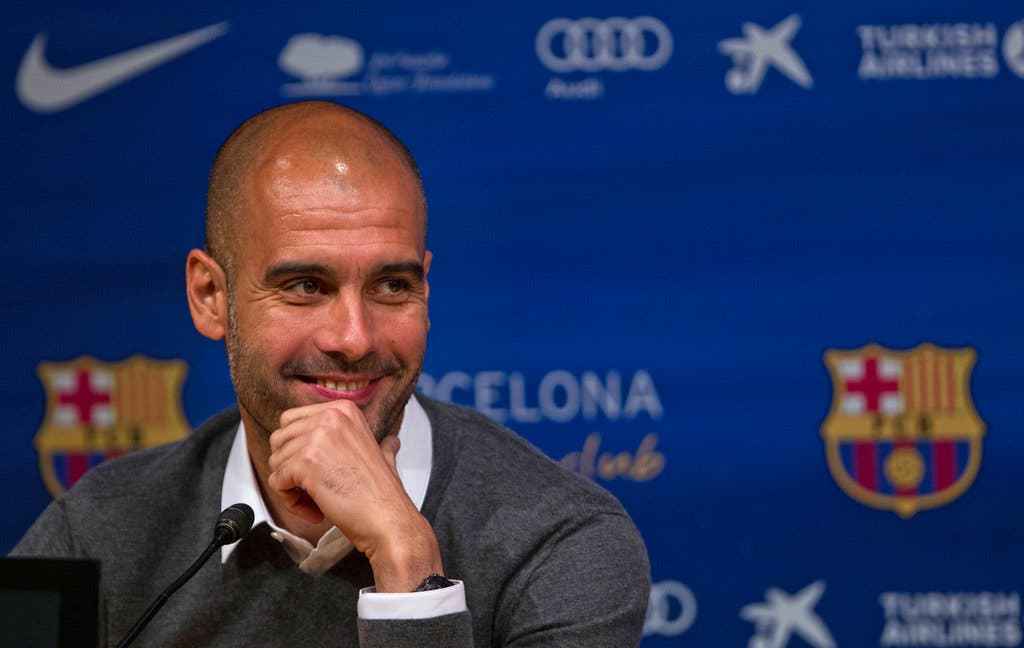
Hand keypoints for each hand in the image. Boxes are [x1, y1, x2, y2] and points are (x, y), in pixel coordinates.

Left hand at [267, 399, 442, 590]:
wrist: (386, 519)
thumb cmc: (382, 494)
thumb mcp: (382, 454)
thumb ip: (378, 444)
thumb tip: (389, 442)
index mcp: (344, 410)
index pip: (292, 421)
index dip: (296, 450)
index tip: (314, 470)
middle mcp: (329, 417)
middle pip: (280, 439)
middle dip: (289, 467)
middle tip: (310, 488)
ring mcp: (317, 437)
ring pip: (276, 461)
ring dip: (290, 487)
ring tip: (315, 501)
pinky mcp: (305, 462)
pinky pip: (276, 481)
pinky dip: (290, 502)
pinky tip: (314, 509)